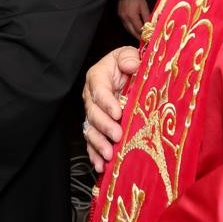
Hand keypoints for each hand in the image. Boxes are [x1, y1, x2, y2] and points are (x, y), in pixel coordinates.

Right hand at [82, 46, 140, 172]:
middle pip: (93, 112)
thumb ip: (129, 57)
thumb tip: (132, 65)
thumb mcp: (129, 54)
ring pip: (90, 130)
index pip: (99, 89)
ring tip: (108, 155)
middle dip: (104, 126)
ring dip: (98, 144)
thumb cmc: (128, 63)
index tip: (118, 113)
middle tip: (117, 136)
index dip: (107, 102)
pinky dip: (95, 155)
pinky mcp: (97, 128)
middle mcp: (91, 96)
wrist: (128, 74)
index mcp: (97, 77)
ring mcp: (93, 114)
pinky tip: (100, 166)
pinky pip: (92, 143)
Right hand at [116, 0, 150, 39]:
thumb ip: (147, 17)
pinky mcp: (120, 15)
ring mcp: (121, 17)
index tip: (148, 38)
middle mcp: (125, 18)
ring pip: (128, 29)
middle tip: (144, 41)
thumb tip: (150, 26)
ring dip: (134, 34)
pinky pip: (125, 25)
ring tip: (140, 37)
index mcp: (132, 16)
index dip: (144, 34)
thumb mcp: (144, 6)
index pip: (138, 29)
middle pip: (132, 31)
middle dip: (138, 37)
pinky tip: (134, 29)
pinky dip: (130, 28)